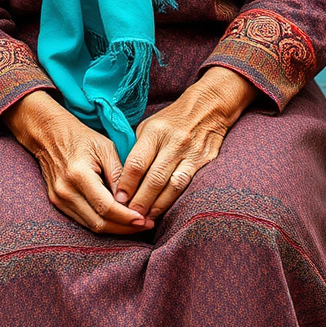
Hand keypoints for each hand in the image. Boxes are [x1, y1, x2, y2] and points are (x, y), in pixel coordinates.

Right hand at [3, 90, 153, 234]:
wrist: (49, 134)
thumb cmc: (81, 138)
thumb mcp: (105, 148)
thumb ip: (119, 175)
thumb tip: (132, 201)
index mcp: (78, 175)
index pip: (106, 207)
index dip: (127, 217)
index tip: (145, 220)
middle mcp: (65, 191)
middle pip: (99, 223)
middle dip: (125, 228)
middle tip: (147, 225)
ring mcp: (59, 199)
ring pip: (91, 226)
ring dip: (115, 229)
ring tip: (136, 225)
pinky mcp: (57, 203)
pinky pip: (83, 221)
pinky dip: (102, 223)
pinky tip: (117, 220)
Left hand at [114, 67, 256, 221]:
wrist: (208, 107)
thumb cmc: (171, 119)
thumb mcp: (149, 126)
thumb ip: (137, 149)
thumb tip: (121, 177)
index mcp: (155, 132)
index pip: (137, 162)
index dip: (126, 184)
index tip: (117, 200)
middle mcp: (173, 142)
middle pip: (154, 178)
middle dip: (140, 201)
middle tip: (128, 216)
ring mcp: (191, 153)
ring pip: (172, 186)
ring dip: (157, 206)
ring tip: (144, 218)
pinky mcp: (205, 162)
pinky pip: (187, 186)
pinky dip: (174, 201)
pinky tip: (163, 211)